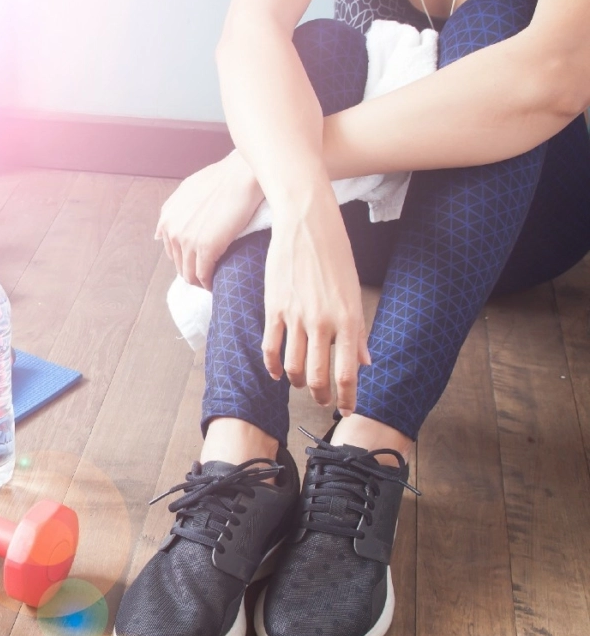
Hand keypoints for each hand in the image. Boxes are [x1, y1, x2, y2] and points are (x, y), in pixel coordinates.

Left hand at [156, 151, 264, 289]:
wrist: (240, 175)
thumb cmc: (221, 179)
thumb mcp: (186, 190)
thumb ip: (171, 212)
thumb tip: (157, 234)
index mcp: (167, 219)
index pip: (172, 252)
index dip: (186, 260)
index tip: (200, 263)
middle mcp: (172, 231)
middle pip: (180, 265)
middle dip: (193, 272)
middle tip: (209, 275)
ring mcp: (187, 241)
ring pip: (189, 274)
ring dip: (200, 281)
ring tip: (214, 281)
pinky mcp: (206, 248)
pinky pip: (203, 275)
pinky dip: (209, 283)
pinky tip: (217, 283)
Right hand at [262, 185, 370, 413]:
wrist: (307, 225)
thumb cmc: (335, 255)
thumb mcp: (353, 293)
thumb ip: (357, 332)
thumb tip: (365, 361)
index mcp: (348, 320)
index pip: (348, 373)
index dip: (347, 398)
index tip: (346, 410)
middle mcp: (323, 323)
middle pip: (319, 377)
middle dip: (322, 396)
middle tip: (323, 402)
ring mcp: (296, 317)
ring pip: (293, 367)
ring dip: (298, 383)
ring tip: (302, 386)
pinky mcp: (274, 309)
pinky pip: (270, 347)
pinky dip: (272, 366)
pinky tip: (276, 373)